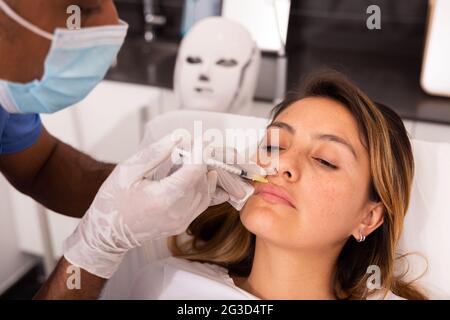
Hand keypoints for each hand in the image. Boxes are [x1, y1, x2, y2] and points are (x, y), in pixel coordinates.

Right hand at [62, 135, 244, 277]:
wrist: (106, 233)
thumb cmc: (113, 200)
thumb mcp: (128, 170)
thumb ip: (155, 153)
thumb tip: (180, 138)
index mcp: (163, 199)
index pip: (194, 170)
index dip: (201, 151)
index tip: (201, 138)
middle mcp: (177, 214)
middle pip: (201, 181)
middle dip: (199, 161)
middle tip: (190, 146)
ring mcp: (181, 222)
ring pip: (205, 193)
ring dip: (202, 174)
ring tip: (189, 159)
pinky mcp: (182, 225)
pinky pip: (201, 204)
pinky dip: (203, 188)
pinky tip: (199, 175)